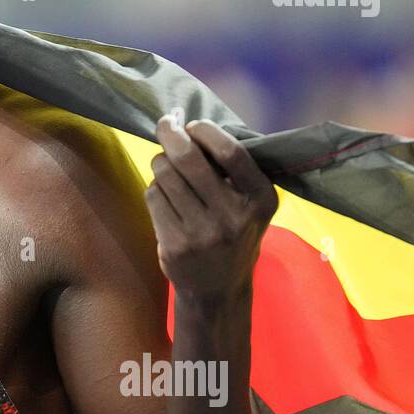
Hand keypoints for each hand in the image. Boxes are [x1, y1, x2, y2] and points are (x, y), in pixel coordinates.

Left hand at [145, 116, 278, 303]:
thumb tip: (186, 124)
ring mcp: (203, 233)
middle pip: (188, 158)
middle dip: (170, 133)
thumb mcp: (250, 204)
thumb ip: (231, 170)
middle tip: (165, 124)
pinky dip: (155, 189)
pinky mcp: (176, 245)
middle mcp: (234, 217)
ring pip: (165, 174)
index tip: (193, 124)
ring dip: (161, 163)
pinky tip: (166, 197)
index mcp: (260, 199)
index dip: (205, 131)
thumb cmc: (233, 233)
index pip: (231, 152)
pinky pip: (153, 196)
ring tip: (169, 170)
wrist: (218, 289)